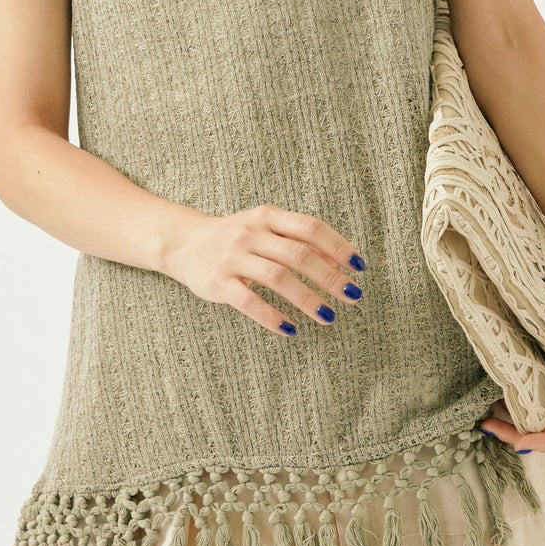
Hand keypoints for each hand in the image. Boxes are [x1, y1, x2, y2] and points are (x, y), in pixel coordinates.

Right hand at [162, 203, 366, 337]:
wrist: (185, 244)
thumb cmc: (237, 238)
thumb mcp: (267, 230)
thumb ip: (299, 242)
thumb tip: (340, 265)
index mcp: (267, 216)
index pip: (310, 228)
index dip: (337, 246)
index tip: (359, 267)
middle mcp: (251, 233)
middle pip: (298, 254)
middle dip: (329, 277)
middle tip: (353, 296)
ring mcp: (233, 257)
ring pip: (278, 278)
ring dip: (308, 299)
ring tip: (329, 317)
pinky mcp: (219, 282)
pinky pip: (249, 302)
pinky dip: (272, 317)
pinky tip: (291, 329)